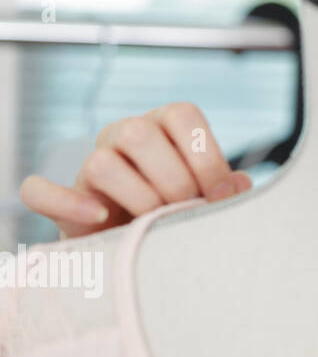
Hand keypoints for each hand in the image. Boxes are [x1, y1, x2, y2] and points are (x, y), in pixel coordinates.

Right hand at [19, 102, 251, 238]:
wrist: (140, 242)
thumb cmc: (183, 210)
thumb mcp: (209, 194)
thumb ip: (224, 188)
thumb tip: (239, 186)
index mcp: (165, 125)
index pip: (182, 114)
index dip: (206, 155)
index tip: (222, 194)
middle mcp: (124, 135)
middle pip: (139, 133)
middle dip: (174, 179)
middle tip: (189, 211)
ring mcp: (90, 164)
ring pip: (99, 161)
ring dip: (136, 197)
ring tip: (155, 223)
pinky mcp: (63, 199)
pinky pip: (40, 191)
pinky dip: (66, 203)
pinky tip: (100, 218)